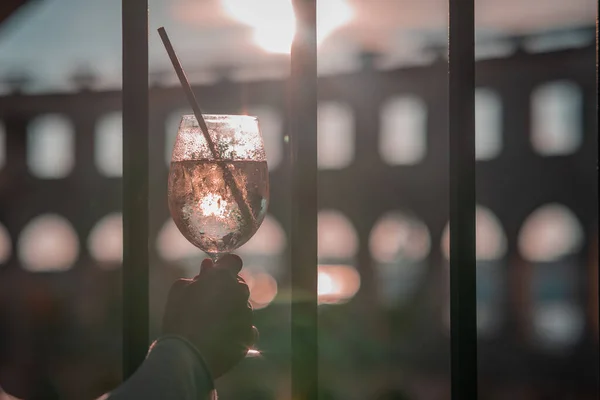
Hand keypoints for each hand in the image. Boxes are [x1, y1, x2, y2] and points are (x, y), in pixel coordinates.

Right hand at [162, 254, 254, 377]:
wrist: (188, 356)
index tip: (214, 275)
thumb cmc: (180, 319)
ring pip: (242, 306)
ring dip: (231, 310)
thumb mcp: (179, 290)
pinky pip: (246, 328)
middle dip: (226, 289)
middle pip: (238, 285)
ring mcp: (247, 315)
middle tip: (206, 301)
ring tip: (210, 324)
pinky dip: (237, 330)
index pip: (233, 261)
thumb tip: (207, 268)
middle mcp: (240, 293)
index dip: (223, 266)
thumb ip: (196, 276)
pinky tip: (221, 336)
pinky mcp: (249, 336)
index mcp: (223, 278)